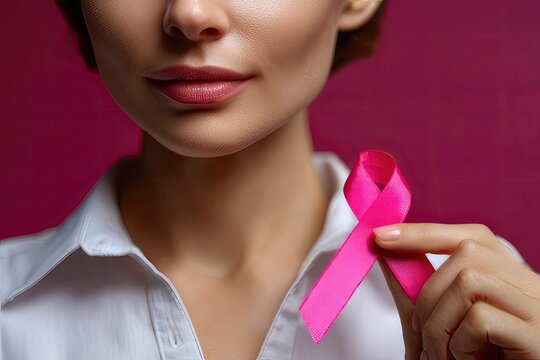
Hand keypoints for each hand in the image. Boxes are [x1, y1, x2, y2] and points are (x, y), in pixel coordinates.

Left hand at [372, 223, 539, 358]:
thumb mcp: (438, 322)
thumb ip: (414, 288)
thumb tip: (385, 247)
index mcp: (509, 279)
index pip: (472, 236)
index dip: (425, 232)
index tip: (382, 235)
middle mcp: (529, 287)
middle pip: (467, 253)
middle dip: (428, 293)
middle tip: (423, 335)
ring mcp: (537, 309)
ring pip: (469, 282)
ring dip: (440, 324)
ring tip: (443, 355)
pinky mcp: (538, 337)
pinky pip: (481, 319)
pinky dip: (460, 345)